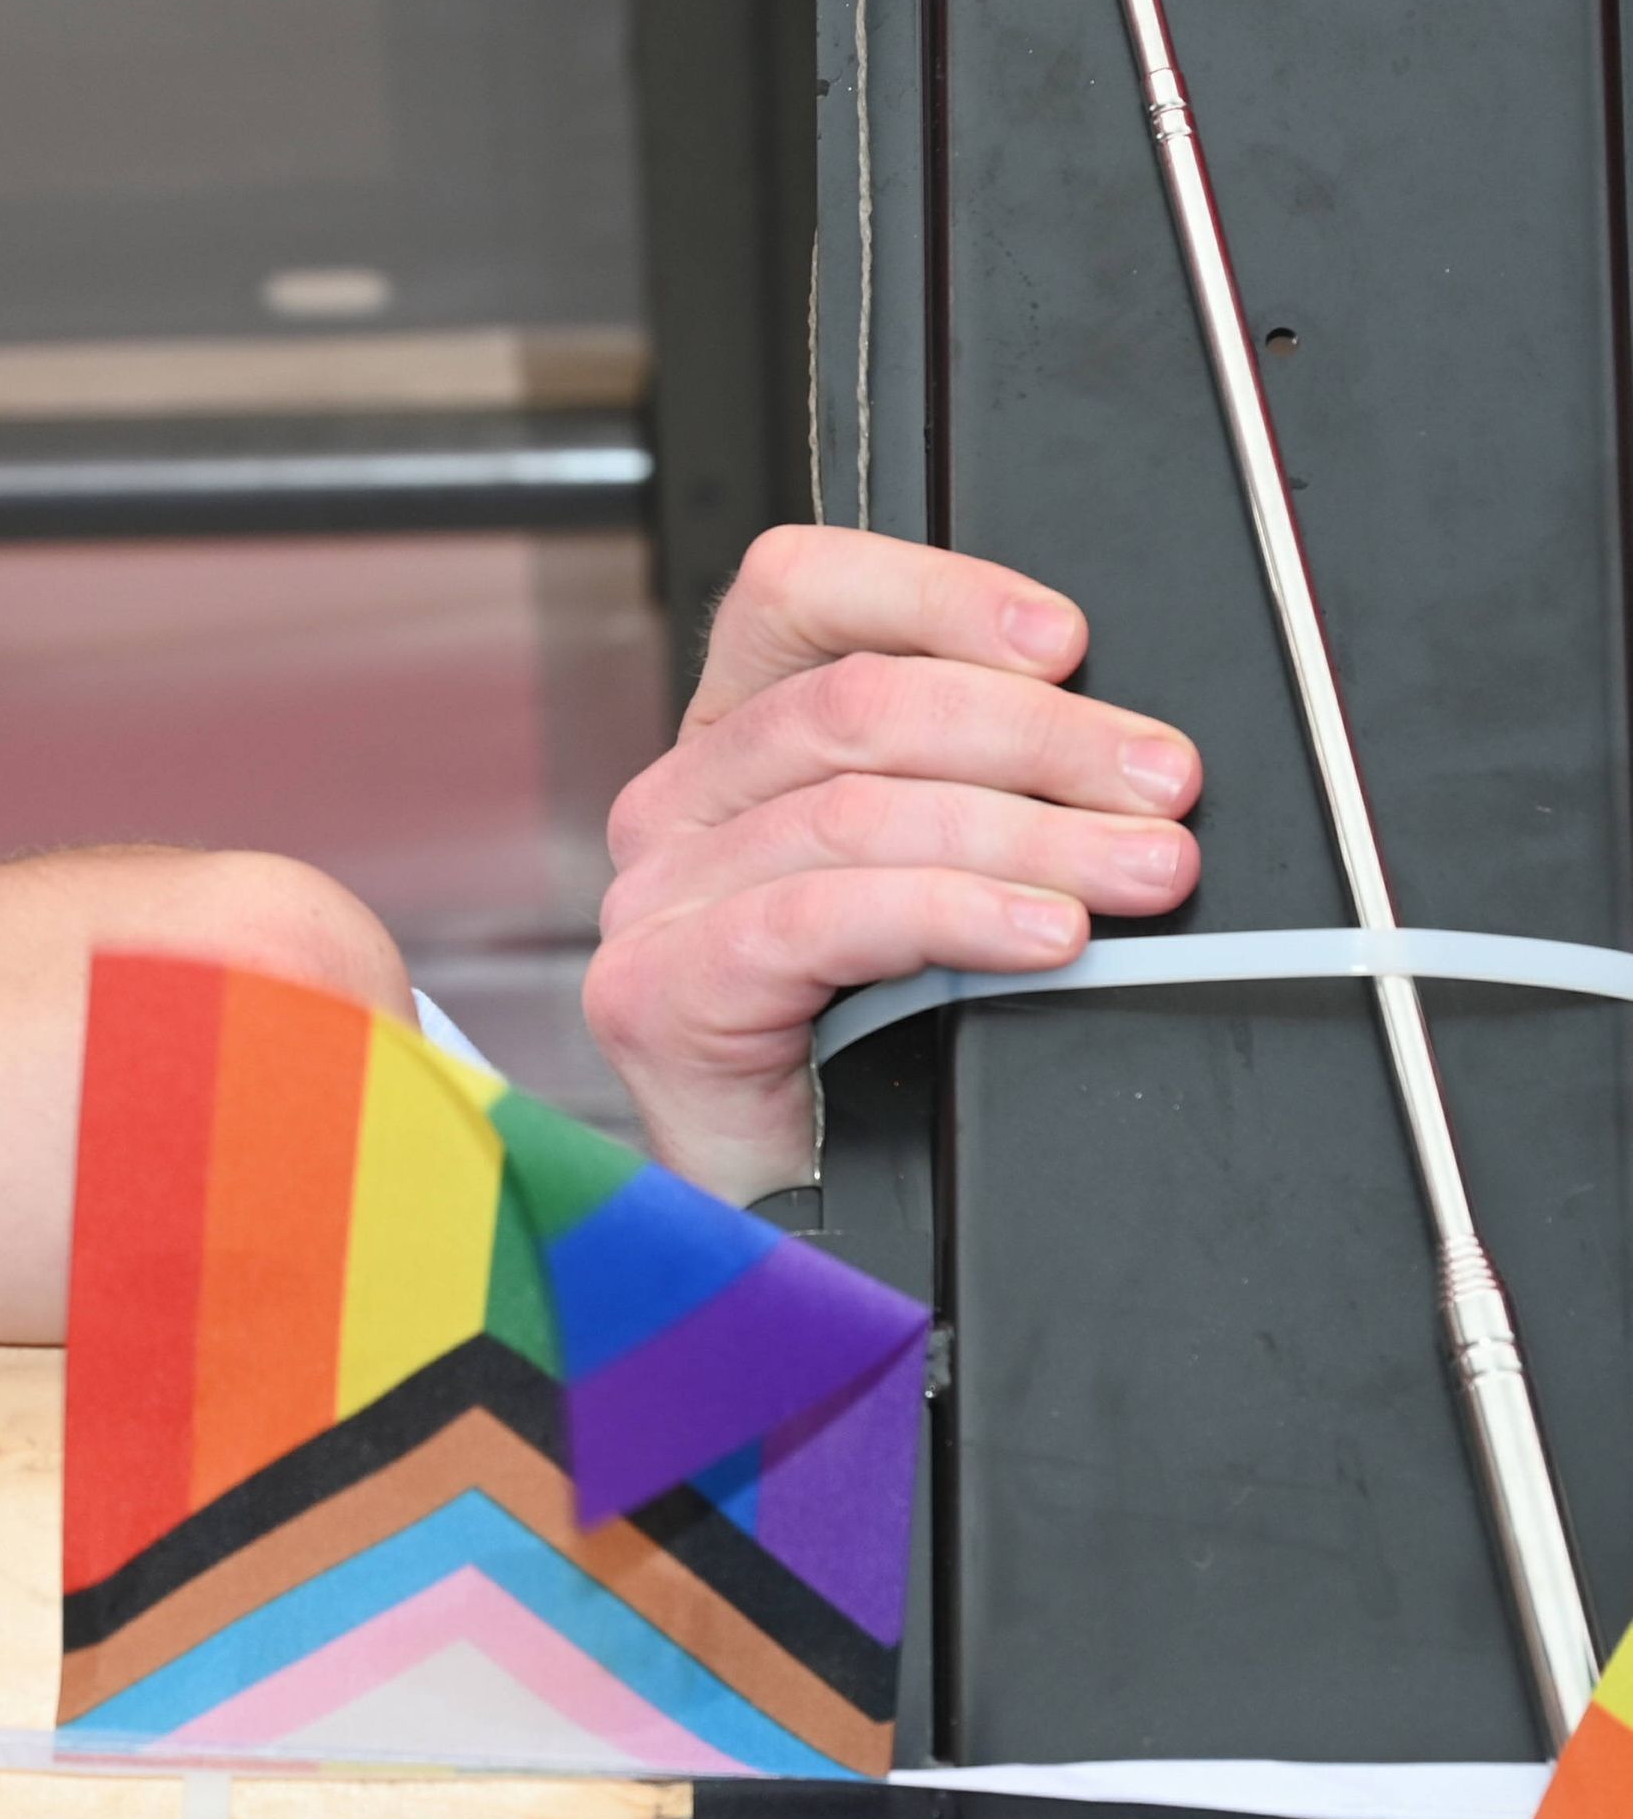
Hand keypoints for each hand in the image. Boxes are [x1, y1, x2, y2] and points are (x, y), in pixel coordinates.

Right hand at [586, 525, 1203, 1200]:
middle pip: (855, 704)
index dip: (933, 593)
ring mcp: (656, 899)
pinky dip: (947, 916)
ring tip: (1140, 872)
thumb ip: (980, 783)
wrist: (804, 1226)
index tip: (1067, 642)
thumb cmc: (885, 1050)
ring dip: (1027, 835)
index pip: (796, 595)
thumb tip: (1125, 744)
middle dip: (1038, 737)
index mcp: (740, 742)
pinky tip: (1041, 937)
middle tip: (1162, 786)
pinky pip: (815, 918)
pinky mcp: (658, 991)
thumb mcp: (941, 876)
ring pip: (852, 810)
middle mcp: (681, 804)